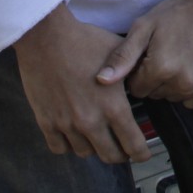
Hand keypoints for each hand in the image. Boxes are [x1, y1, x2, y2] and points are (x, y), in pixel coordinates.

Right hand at [12, 6, 151, 162]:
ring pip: (85, 153)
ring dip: (94, 147)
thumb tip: (146, 82)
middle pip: (110, 156)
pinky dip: (68, 144)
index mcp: (113, 106)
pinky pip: (59, 148)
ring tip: (97, 136)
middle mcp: (90, 121)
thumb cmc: (86, 40)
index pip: (133, 144)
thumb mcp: (120, 53)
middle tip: (122, 147)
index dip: (141, 153)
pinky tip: (73, 133)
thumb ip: (134, 72)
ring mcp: (66, 124)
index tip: (142, 154)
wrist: (47, 36)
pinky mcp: (46, 121)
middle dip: (120, 154)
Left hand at [96, 0, 192, 107]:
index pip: (138, 90)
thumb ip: (122, 56)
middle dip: (156, 80)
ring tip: (181, 58)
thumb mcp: (144, 27)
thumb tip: (101, 81)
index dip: (140, 73)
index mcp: (161, 68)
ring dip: (174, 84)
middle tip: (166, 54)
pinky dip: (192, 88)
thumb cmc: (176, 13)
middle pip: (157, 95)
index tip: (149, 56)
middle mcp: (183, 82)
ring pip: (175, 98)